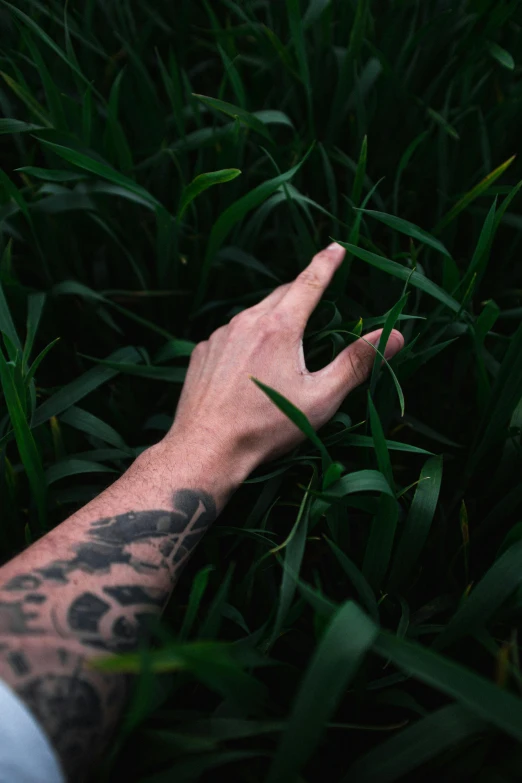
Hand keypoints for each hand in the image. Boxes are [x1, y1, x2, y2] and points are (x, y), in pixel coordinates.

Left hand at [167, 243, 403, 478]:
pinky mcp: (202, 353)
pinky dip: (247, 338)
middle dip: (301, 290)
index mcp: (280, 327)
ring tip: (285, 342)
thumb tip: (396, 334)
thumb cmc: (267, 427)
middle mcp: (246, 322)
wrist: (206, 449)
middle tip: (317, 296)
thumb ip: (358, 362)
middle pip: (281, 294)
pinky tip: (251, 366)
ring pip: (254, 314)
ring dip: (273, 317)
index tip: (337, 246)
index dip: (327, 263)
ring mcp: (219, 336)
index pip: (309, 282)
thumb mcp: (322, 398)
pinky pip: (231, 334)